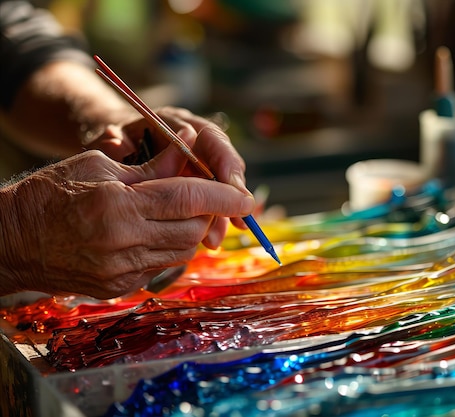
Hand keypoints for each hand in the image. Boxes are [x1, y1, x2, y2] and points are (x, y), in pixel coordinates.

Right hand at [0, 139, 254, 298]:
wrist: (12, 241)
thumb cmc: (50, 194)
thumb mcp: (99, 165)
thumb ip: (153, 163)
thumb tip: (189, 142)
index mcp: (117, 206)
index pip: (188, 199)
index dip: (223, 197)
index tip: (247, 197)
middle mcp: (123, 244)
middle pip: (193, 229)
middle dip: (209, 212)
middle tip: (208, 196)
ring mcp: (121, 271)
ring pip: (183, 251)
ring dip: (193, 230)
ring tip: (181, 210)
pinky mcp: (119, 287)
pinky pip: (163, 265)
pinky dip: (171, 245)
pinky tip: (158, 230)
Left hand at [88, 106, 250, 231]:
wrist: (113, 147)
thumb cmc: (112, 143)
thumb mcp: (107, 141)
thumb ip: (112, 143)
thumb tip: (117, 146)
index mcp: (176, 124)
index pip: (210, 138)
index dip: (225, 163)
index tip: (232, 189)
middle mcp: (196, 140)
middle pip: (226, 165)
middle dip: (233, 195)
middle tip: (238, 220)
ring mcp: (199, 162)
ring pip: (223, 186)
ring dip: (223, 214)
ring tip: (214, 240)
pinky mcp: (199, 182)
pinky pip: (213, 202)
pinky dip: (213, 220)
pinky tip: (211, 239)